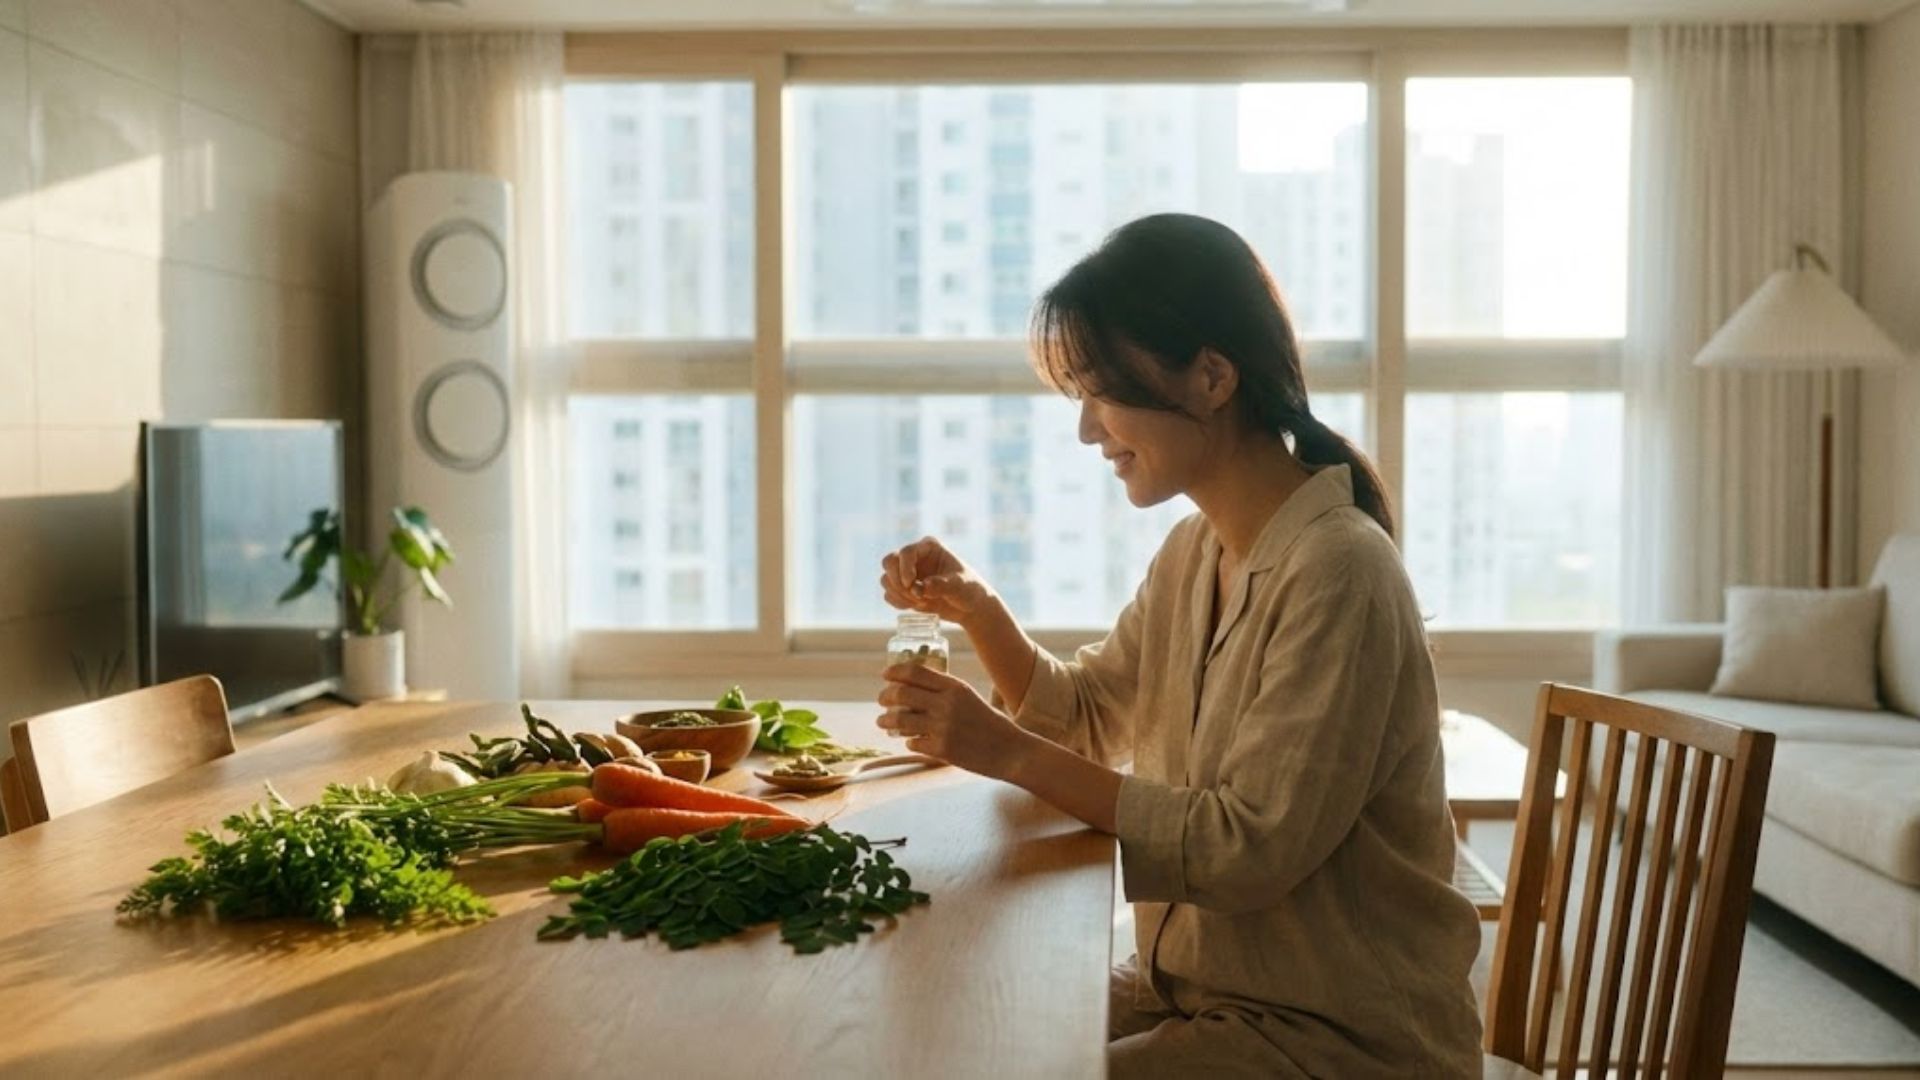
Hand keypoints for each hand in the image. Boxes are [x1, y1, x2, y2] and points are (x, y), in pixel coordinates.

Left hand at [876, 663, 1031, 780]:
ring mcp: (943, 727)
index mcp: (955, 687)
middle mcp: (947, 704)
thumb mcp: (970, 697)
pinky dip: (909, 741)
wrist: (1011, 751)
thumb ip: (945, 691)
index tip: (885, 674)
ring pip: (900, 719)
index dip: (895, 671)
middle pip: (902, 693)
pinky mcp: (942, 749)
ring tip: (882, 722)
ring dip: (887, 720)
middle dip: (885, 696)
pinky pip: (913, 742)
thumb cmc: (990, 723)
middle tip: (881, 700)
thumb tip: (913, 687)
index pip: (915, 672)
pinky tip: (912, 741)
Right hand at [879, 537, 995, 627]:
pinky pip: (889, 594)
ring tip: (921, 602)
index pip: (906, 552)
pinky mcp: (904, 589)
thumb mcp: (960, 586)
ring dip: (900, 594)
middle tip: (914, 595)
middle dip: (897, 581)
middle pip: (889, 562)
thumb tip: (922, 587)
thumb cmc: (968, 589)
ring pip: (886, 579)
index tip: (912, 584)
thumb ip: (942, 585)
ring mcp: (907, 572)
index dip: (905, 568)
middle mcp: (915, 557)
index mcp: (929, 547)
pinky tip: (916, 606)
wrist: (969, 606)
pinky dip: (898, 602)